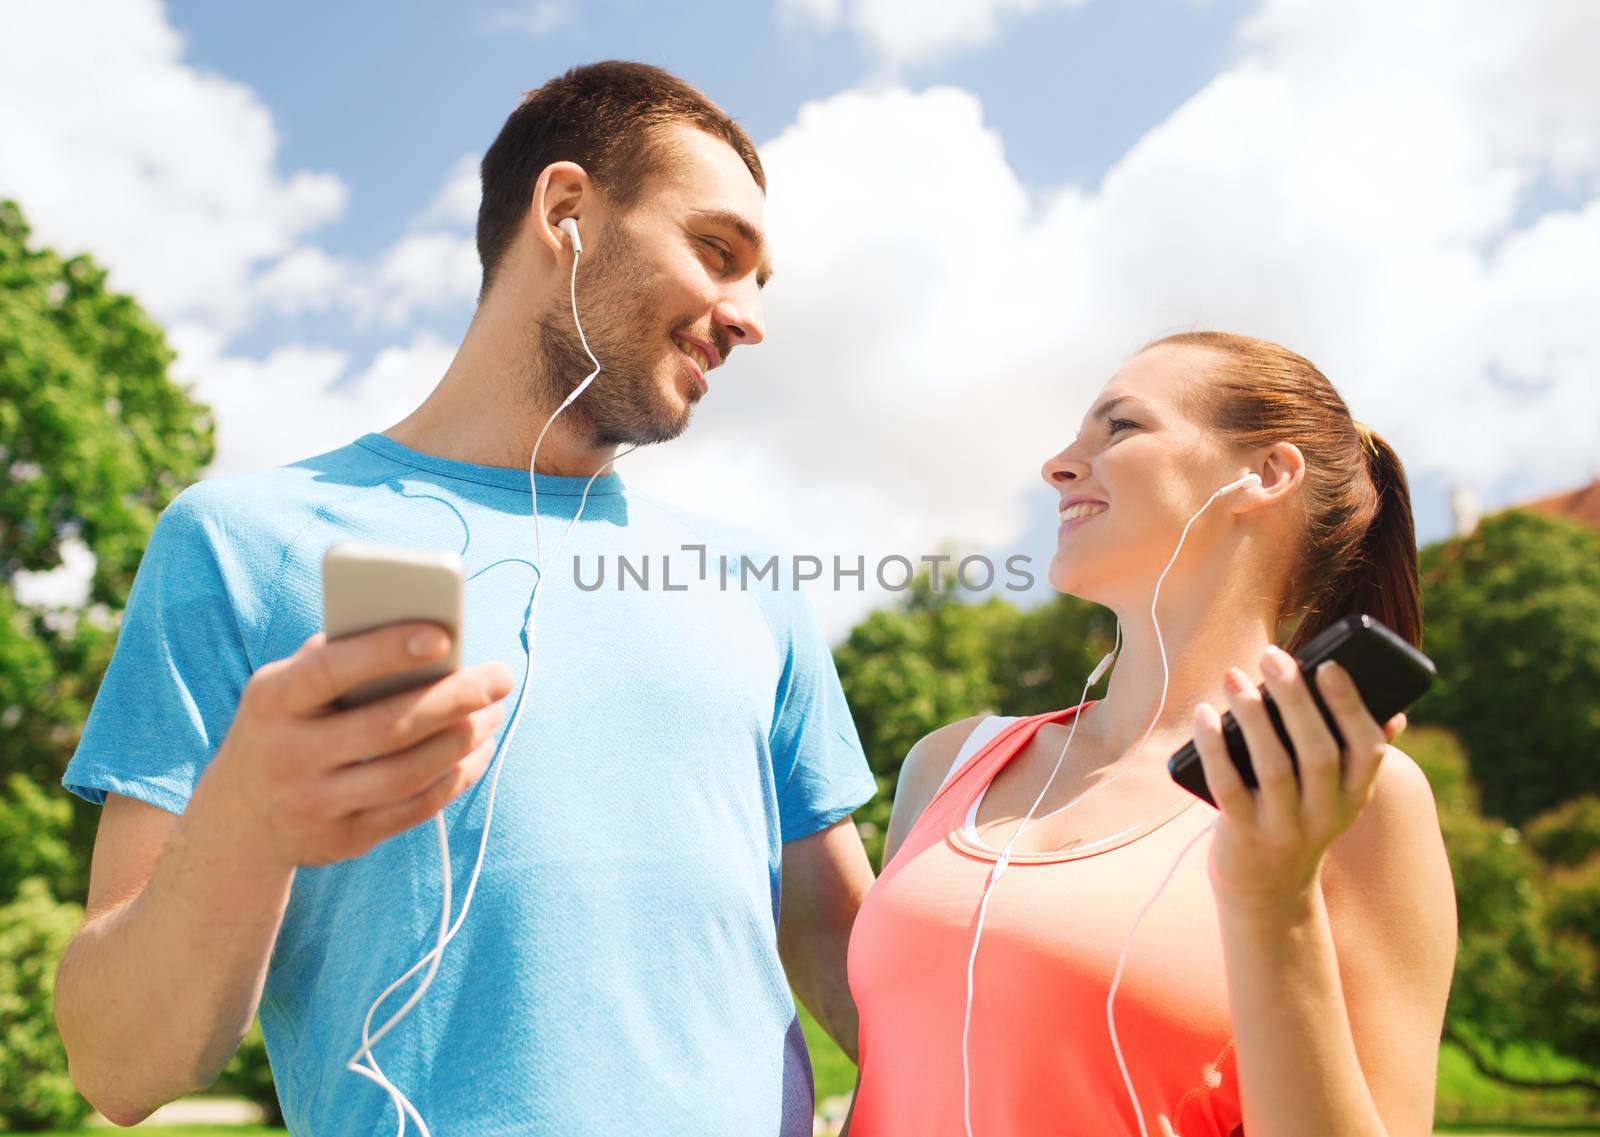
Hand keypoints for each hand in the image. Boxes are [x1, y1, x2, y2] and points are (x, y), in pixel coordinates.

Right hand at [206, 623, 514, 868]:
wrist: (240, 818)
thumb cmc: (286, 725)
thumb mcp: (288, 686)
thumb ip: (343, 656)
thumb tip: (430, 634)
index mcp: (272, 700)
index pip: (332, 670)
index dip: (387, 651)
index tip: (444, 636)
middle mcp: (287, 756)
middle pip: (387, 728)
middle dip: (454, 700)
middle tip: (500, 677)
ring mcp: (313, 805)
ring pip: (408, 773)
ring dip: (464, 740)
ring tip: (493, 711)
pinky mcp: (344, 841)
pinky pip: (415, 808)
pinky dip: (457, 776)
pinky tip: (479, 749)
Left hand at [1193, 645, 1406, 911]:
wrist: (1268, 888)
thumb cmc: (1300, 815)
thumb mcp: (1337, 793)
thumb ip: (1357, 753)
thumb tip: (1395, 709)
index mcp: (1355, 795)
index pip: (1367, 749)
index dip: (1350, 706)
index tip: (1328, 666)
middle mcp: (1326, 813)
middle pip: (1318, 752)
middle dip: (1295, 699)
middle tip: (1273, 656)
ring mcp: (1284, 826)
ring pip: (1274, 767)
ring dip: (1253, 716)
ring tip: (1235, 676)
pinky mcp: (1243, 834)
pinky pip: (1228, 786)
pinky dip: (1214, 747)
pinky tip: (1205, 715)